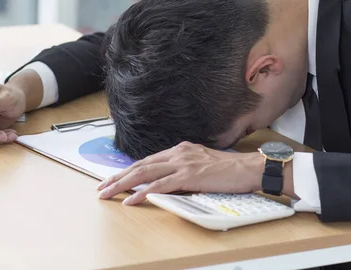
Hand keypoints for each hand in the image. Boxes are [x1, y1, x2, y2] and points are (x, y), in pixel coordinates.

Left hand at [97, 141, 264, 204]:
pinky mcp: (189, 176)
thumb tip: (170, 180)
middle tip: (102, 187)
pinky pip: (160, 185)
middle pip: (141, 164)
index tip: (114, 179)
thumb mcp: (202, 164)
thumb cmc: (230, 170)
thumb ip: (185, 169)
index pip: (148, 160)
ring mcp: (183, 163)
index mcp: (181, 150)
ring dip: (123, 184)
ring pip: (145, 172)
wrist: (248, 168)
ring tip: (108, 193)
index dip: (128, 170)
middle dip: (118, 176)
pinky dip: (143, 192)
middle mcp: (179, 153)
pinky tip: (132, 199)